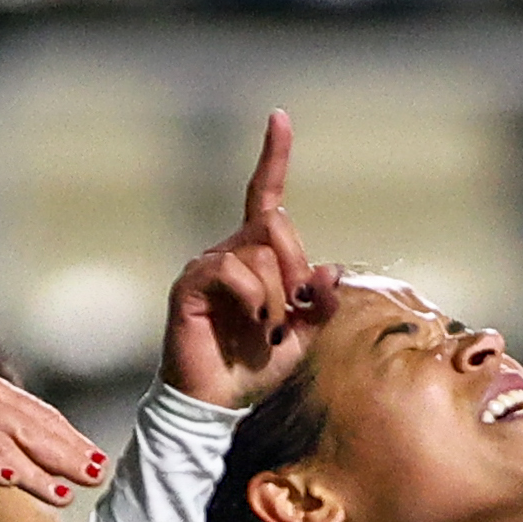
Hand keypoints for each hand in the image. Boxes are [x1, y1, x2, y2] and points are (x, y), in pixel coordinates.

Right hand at [0, 367, 103, 510]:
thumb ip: (11, 448)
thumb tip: (60, 470)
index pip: (36, 415)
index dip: (69, 439)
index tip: (97, 462)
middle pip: (25, 424)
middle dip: (64, 452)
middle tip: (94, 475)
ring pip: (0, 439)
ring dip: (34, 467)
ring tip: (62, 491)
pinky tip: (12, 480)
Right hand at [165, 112, 329, 409]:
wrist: (218, 403)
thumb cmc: (256, 367)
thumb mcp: (303, 337)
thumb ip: (320, 305)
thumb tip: (331, 271)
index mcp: (256, 255)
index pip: (265, 197)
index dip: (273, 158)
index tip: (280, 118)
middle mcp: (230, 250)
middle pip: (276, 226)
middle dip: (296, 272)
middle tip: (291, 315)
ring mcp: (208, 264)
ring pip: (260, 253)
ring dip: (276, 299)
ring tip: (265, 331)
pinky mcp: (191, 283)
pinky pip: (232, 270)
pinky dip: (253, 299)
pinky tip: (251, 324)